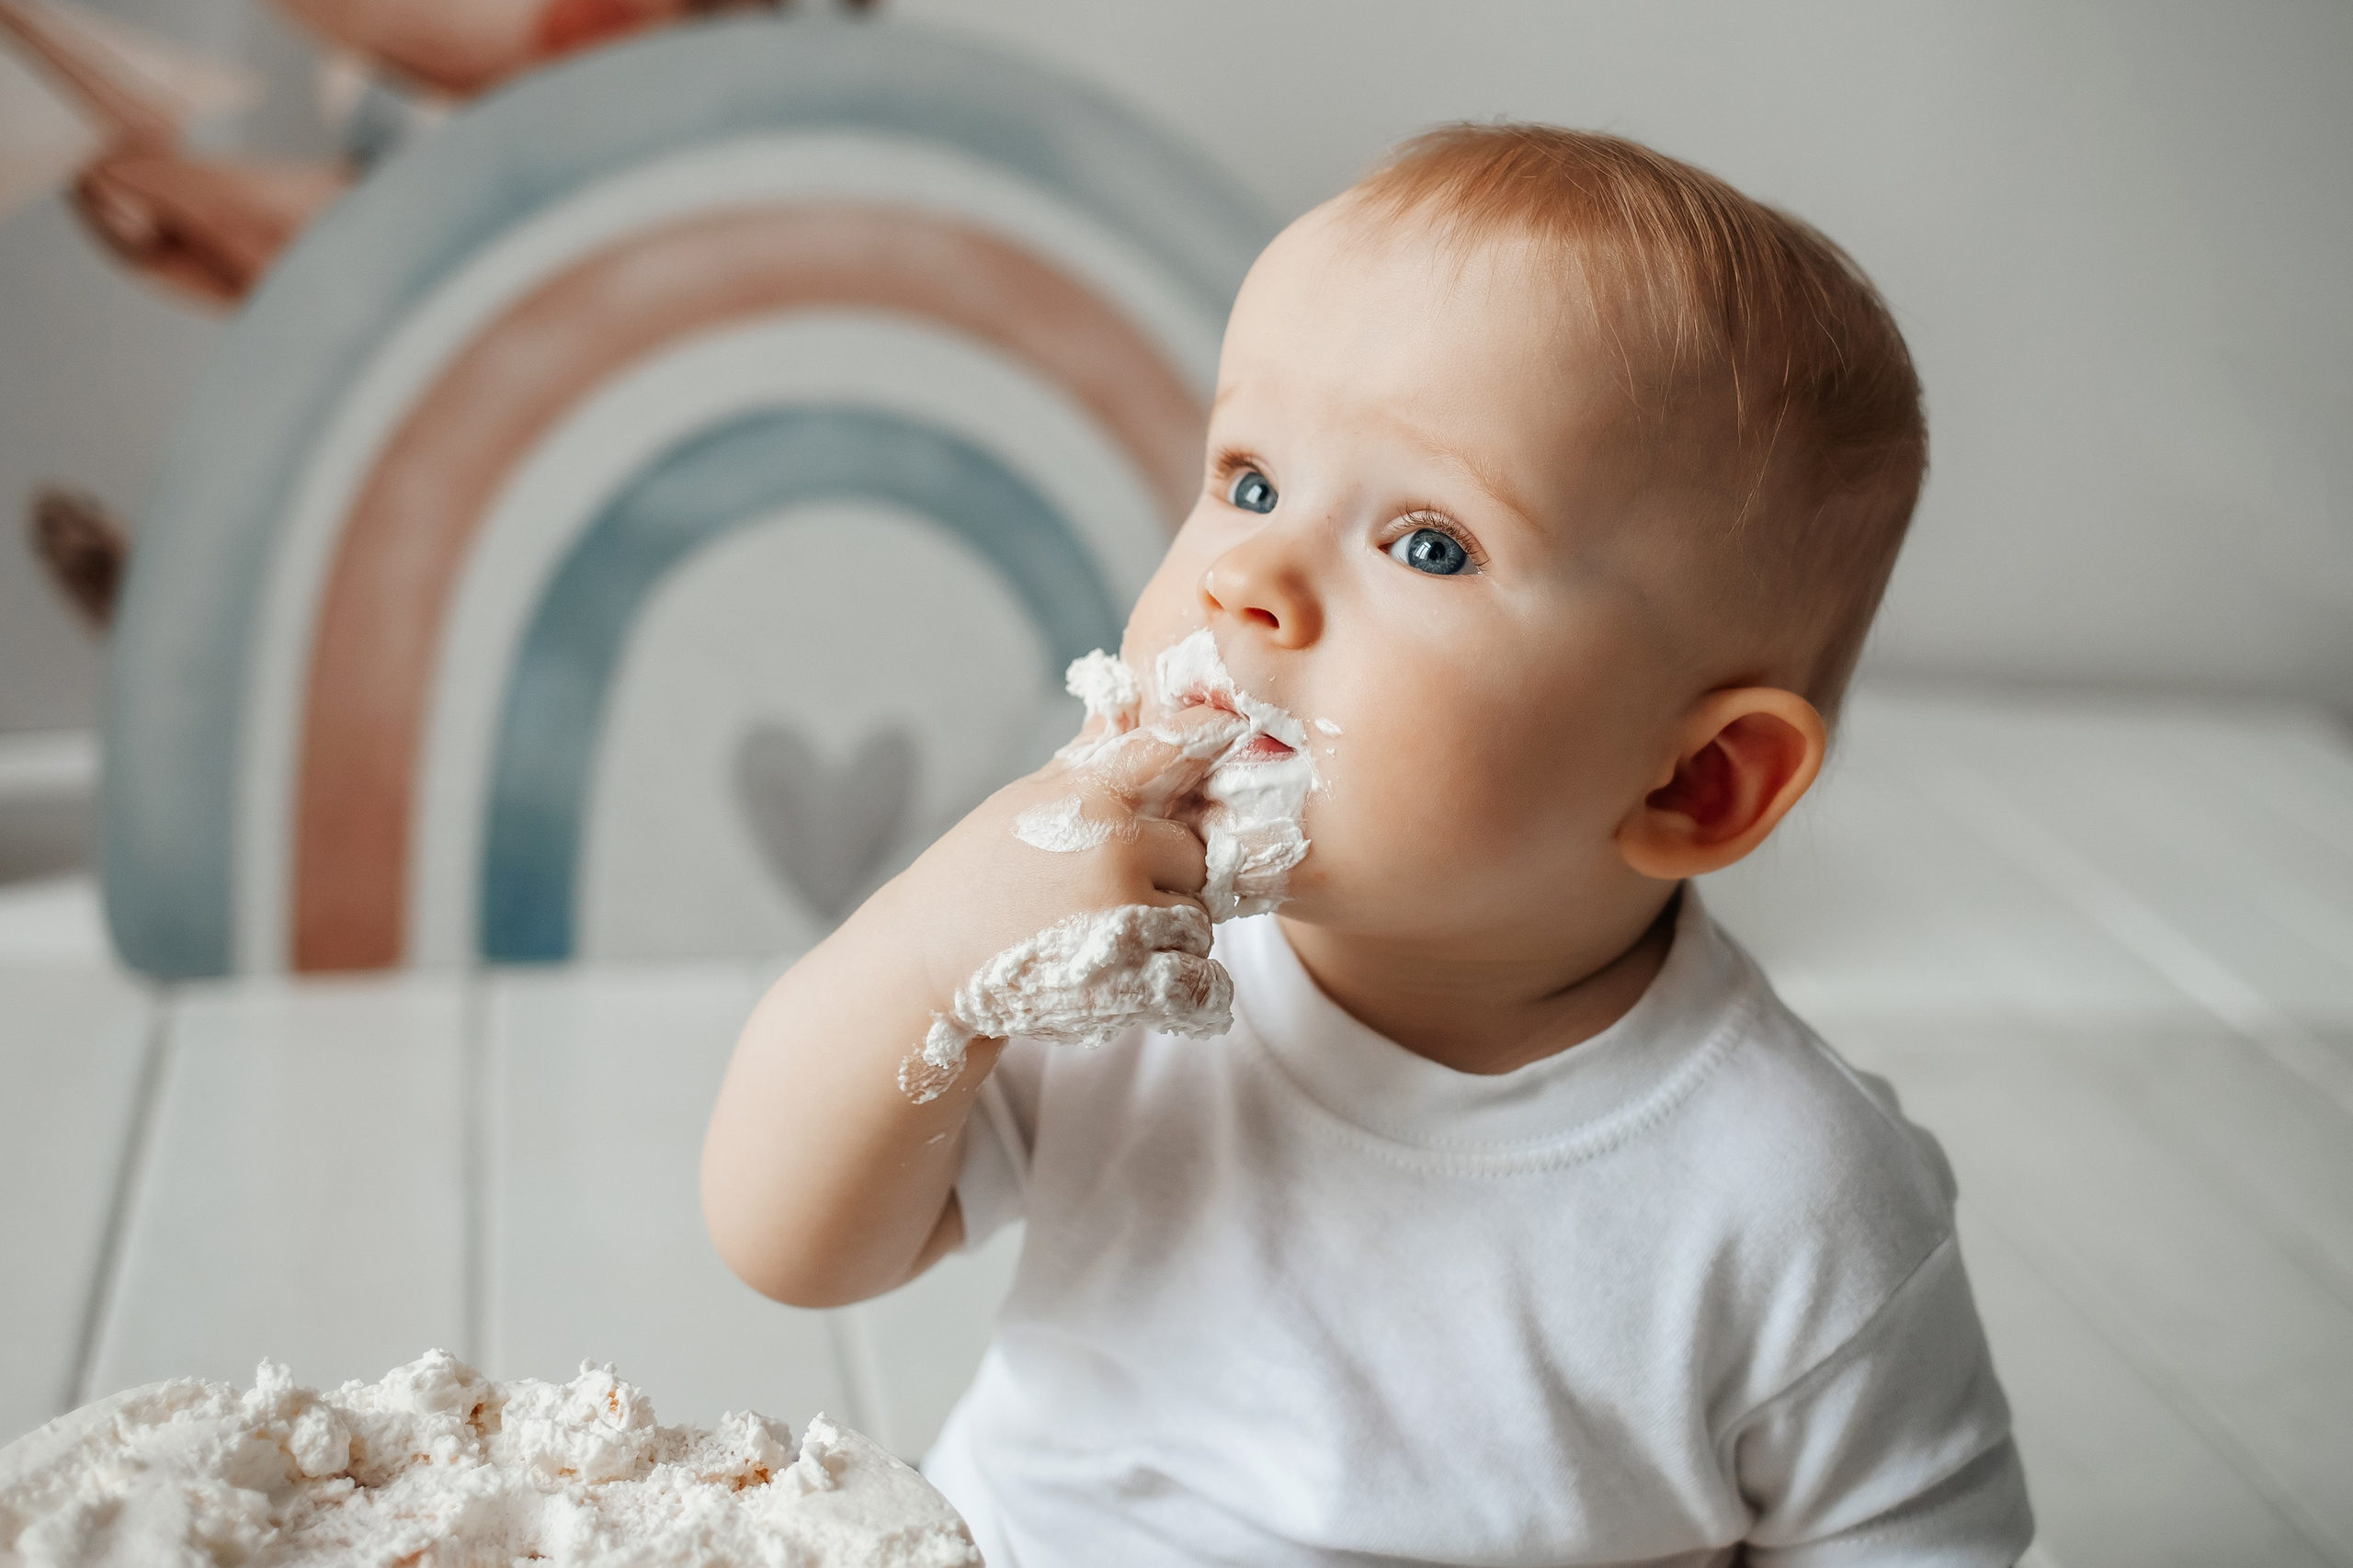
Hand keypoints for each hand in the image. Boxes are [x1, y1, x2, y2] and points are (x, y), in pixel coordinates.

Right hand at [873, 700, 1246, 1016]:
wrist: (926, 962)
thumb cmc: (976, 877)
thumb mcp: (1023, 804)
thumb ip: (1086, 763)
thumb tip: (1125, 702)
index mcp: (1089, 797)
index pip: (1171, 749)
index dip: (1205, 736)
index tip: (1227, 729)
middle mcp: (1116, 850)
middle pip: (1196, 854)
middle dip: (1170, 878)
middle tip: (1113, 895)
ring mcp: (1127, 918)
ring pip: (1199, 922)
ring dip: (1167, 936)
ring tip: (1104, 940)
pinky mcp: (1134, 983)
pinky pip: (1203, 981)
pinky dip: (1182, 988)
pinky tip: (1134, 979)